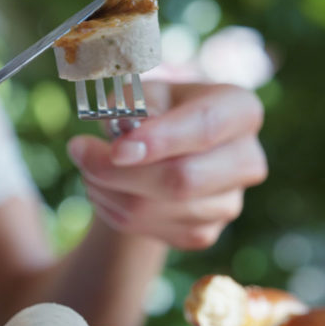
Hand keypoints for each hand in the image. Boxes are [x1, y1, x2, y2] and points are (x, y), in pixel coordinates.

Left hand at [67, 81, 266, 248]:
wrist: (162, 153)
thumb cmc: (153, 112)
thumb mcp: (142, 92)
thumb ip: (130, 102)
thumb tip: (122, 129)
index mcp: (239, 110)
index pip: (205, 127)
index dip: (159, 140)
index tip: (117, 148)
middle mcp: (246, 159)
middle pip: (182, 180)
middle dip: (119, 170)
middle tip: (78, 151)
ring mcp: (228, 203)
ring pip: (155, 209)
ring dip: (107, 189)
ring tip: (89, 167)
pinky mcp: (203, 233)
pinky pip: (148, 230)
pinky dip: (112, 210)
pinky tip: (107, 189)